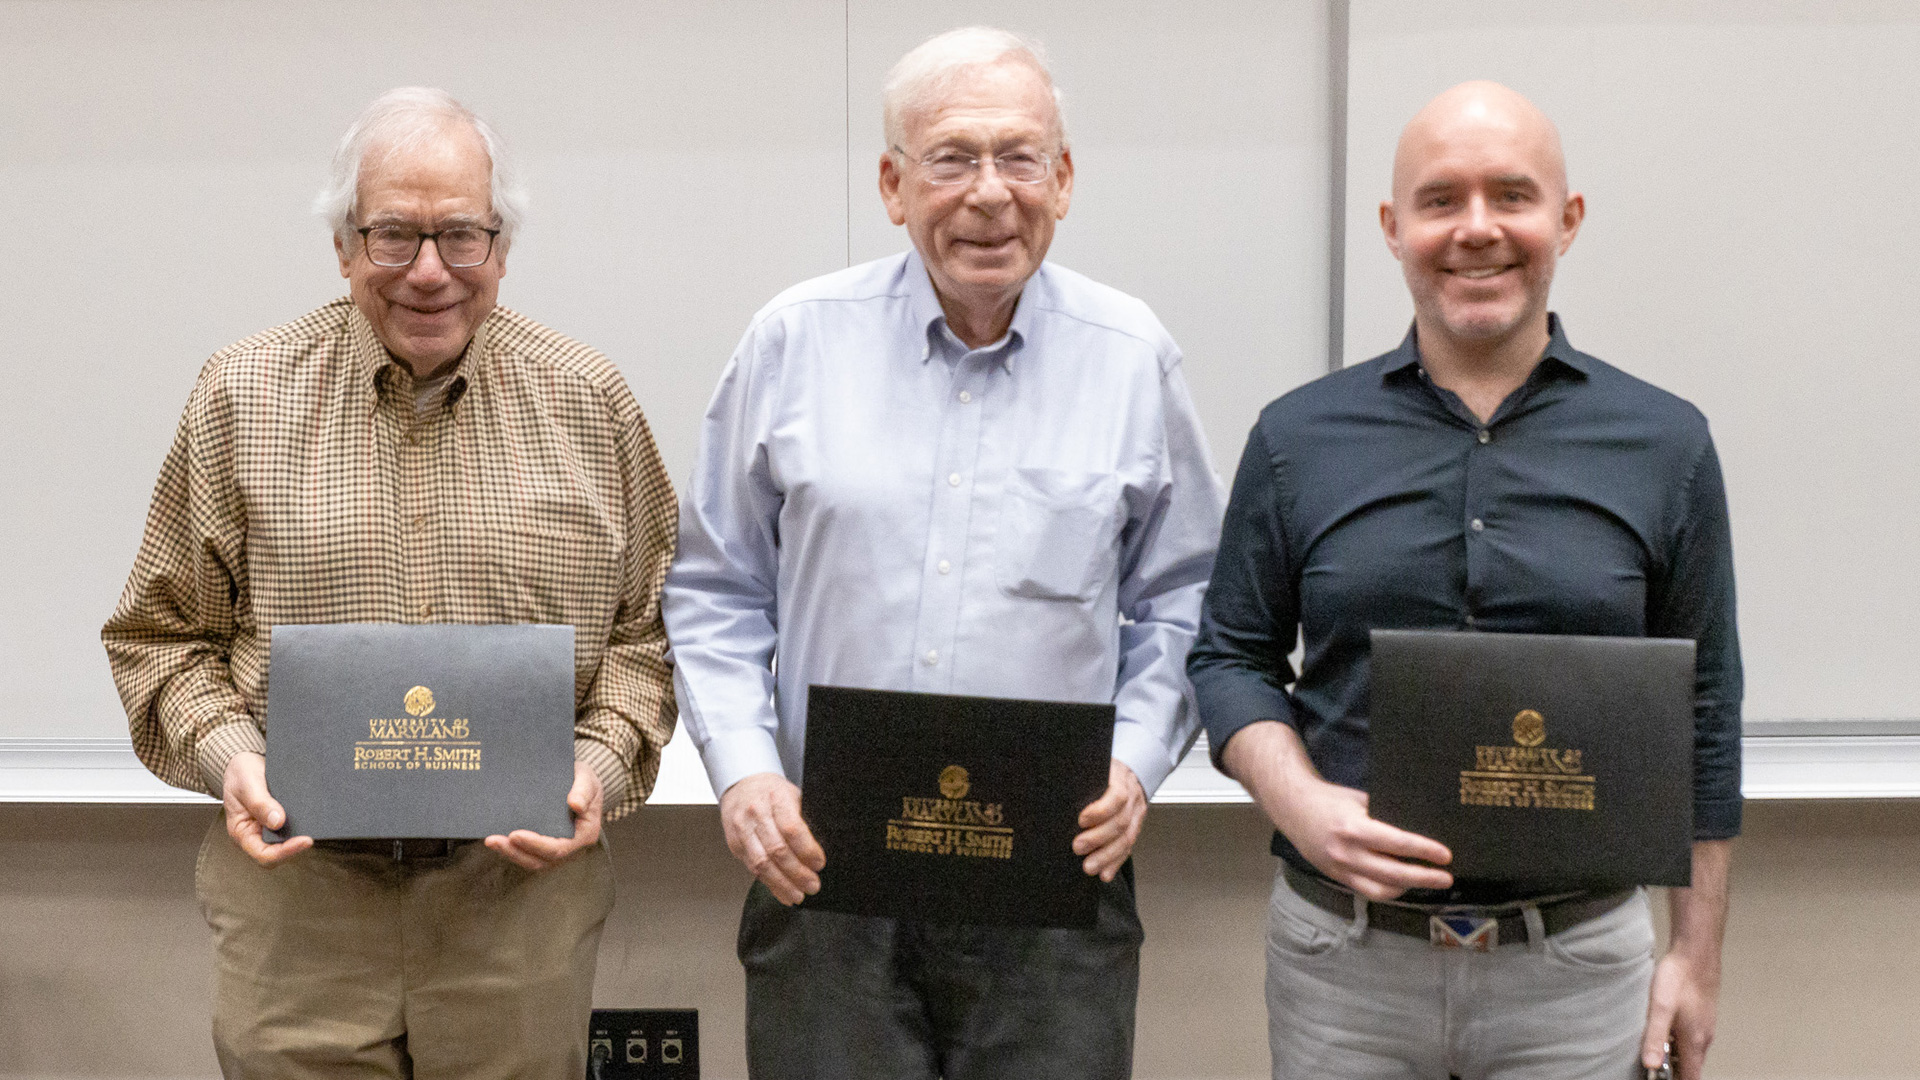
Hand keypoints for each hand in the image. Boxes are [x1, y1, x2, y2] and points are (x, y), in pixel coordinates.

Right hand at [221, 751, 311, 866]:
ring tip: (314, 824)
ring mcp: (268, 828)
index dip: (284, 852)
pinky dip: (303, 825)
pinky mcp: (280, 820)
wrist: (245, 761)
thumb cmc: (240, 774)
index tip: (304, 840)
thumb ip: (259, 803)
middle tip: (313, 833)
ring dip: (301, 835)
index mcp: (241, 832)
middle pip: (278, 853)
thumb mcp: (247, 785)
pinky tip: (312, 816)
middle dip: (296, 846)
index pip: (264, 854)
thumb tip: (278, 822)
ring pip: (287, 842)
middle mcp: (255, 834)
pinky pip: (292, 828)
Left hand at [485, 761, 602, 870]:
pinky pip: (528, 856)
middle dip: (516, 852)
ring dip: (510, 854)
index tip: (515, 834)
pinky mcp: (546, 849)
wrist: (581, 785)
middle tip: (493, 840)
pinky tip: (496, 841)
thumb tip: (576, 804)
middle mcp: (573, 849)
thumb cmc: (584, 781)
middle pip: (542, 860)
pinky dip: (512, 850)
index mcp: (586, 834)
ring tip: (491, 841)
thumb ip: (584, 790)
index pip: (559, 848)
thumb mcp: (587, 779)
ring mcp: (559, 852)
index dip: (536, 844)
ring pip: (533, 862)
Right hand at [719, 772, 824, 904]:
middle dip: (797, 873)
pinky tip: (782, 892)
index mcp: (776, 798)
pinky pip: (752, 868)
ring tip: (798, 895)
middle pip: (777, 850)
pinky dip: (769, 884)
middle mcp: (756, 813)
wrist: (742, 784)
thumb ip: (804, 821)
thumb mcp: (794, 796)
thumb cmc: (772, 792)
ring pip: (762, 864)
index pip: (792, 828)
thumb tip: (817, 854)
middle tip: (813, 885)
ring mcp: (742, 830)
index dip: (807, 850)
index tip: (819, 864)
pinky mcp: (734, 844)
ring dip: (782, 884)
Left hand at [1073, 758, 1146, 880]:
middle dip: (1098, 838)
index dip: (1100, 810)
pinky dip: (1115, 863)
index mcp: (1121, 779)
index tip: (1081, 820)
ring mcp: (1137, 814)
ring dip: (1107, 856)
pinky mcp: (1136, 828)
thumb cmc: (1101, 770)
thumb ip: (1079, 779)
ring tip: (1088, 867)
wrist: (1126, 772)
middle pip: (1121, 821)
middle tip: (1077, 847)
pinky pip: (1128, 849)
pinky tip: (1104, 874)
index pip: (1117, 796)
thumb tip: (1049, 790)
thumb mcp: (1092, 766)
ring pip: (1127, 838)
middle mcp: (1133, 797)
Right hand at [1222, 720, 1451, 900]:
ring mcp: (1341, 869)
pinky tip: (1403, 883)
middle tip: (1446, 877)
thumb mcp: (1360, 800)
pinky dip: (1388, 889)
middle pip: (1394, 873)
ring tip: (1427, 881)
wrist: (1293, 808)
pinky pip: (1367, 890)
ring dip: (1408, 888)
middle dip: (1424, 877)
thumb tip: (1418, 826)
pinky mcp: (1337, 877)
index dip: (1424, 851)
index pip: (1397, 843)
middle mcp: (1347, 853)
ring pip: (1381, 890)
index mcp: (1354, 828)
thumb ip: (1384, 815)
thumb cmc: (1330, 799)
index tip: (1445, 855)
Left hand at [1641, 950, 1717, 1079]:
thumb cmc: (1678, 978)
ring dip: (1676, 1058)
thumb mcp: (1660, 1008)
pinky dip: (1678, 1043)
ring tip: (1656, 1053)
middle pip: (1691, 1067)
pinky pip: (1691, 1038)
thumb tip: (1651, 1065)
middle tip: (1653, 1071)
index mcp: (1695, 1041)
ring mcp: (1704, 1026)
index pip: (1692, 1077)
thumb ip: (1656, 1038)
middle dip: (1674, 1073)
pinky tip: (1663, 1032)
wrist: (1695, 952)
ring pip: (1691, 1052)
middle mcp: (1704, 1037)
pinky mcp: (1701, 1015)